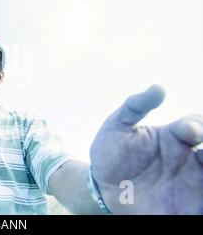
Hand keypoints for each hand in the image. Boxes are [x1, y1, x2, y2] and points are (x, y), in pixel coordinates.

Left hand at [90, 85, 202, 213]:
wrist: (102, 188)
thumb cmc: (111, 153)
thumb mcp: (117, 126)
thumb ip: (135, 106)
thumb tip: (159, 88)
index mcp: (175, 137)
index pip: (195, 125)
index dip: (196, 125)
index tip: (186, 130)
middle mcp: (188, 159)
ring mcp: (191, 184)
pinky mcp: (189, 206)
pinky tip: (199, 198)